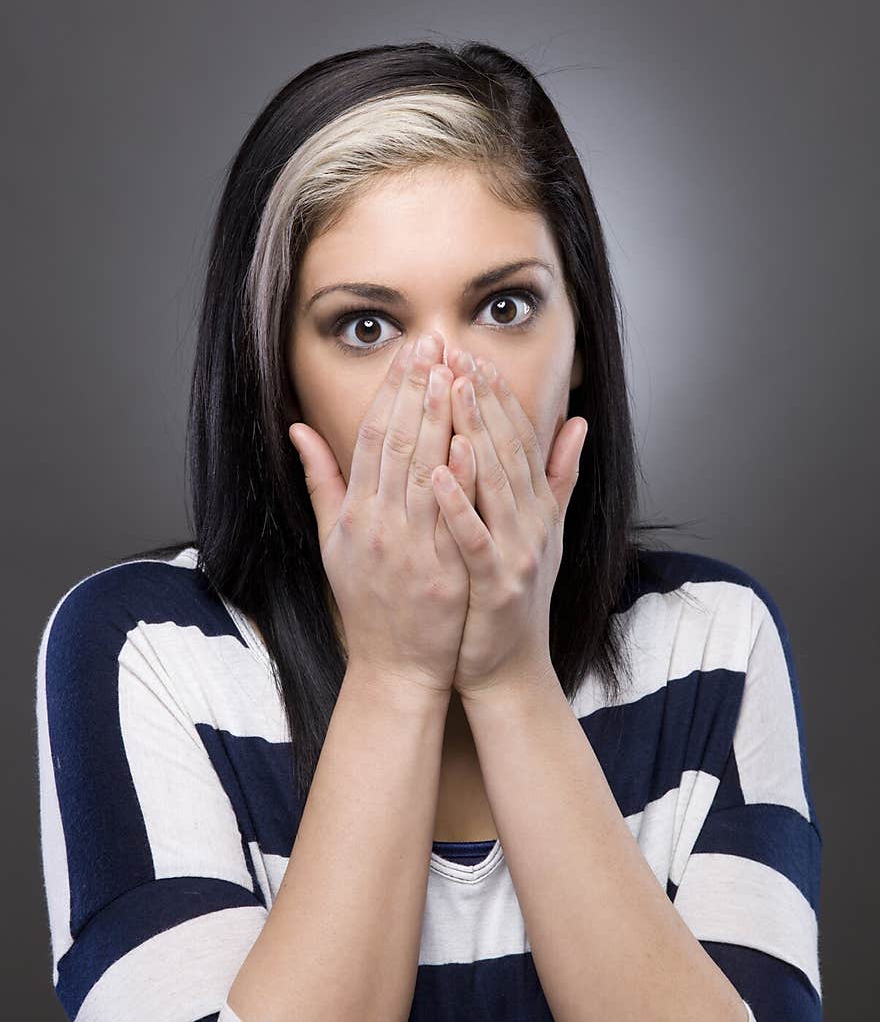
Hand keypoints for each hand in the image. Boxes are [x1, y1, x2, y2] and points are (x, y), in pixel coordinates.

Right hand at [288, 331, 469, 696]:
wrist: (395, 667)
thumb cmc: (367, 601)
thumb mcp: (333, 542)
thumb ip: (321, 482)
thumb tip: (298, 429)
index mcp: (354, 514)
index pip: (372, 436)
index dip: (392, 391)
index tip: (411, 353)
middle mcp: (377, 525)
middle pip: (398, 443)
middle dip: (418, 389)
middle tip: (437, 343)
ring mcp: (410, 548)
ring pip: (422, 470)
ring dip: (440, 418)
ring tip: (456, 371)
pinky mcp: (441, 572)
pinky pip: (448, 517)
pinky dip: (456, 478)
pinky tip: (468, 440)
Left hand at [429, 350, 588, 699]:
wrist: (508, 667)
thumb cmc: (513, 597)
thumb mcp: (542, 532)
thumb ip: (558, 477)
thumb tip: (578, 422)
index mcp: (535, 508)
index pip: (517, 440)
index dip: (496, 397)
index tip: (470, 356)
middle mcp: (532, 524)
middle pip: (505, 450)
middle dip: (480, 400)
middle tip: (455, 354)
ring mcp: (517, 553)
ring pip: (494, 484)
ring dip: (472, 434)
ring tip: (449, 392)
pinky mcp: (497, 585)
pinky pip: (474, 538)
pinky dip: (459, 505)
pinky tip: (439, 473)